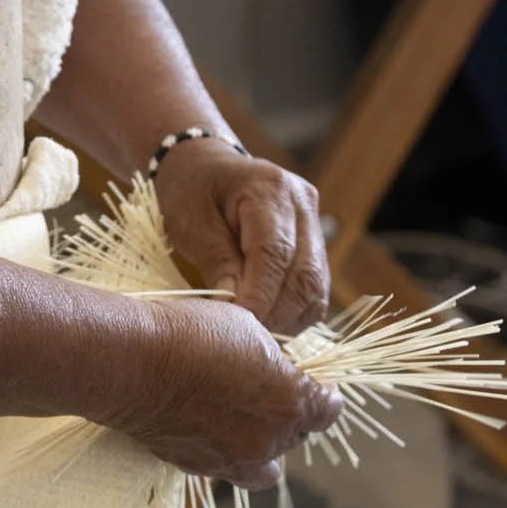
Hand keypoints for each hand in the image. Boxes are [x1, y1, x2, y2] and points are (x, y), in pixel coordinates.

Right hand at [113, 292, 340, 488]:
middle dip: (289, 413)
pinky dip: (228, 453)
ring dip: (264, 443)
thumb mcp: (247, 326)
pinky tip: (212, 429)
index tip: (314, 382)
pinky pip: (228, 469)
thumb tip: (274, 367)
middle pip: (298, 434)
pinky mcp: (200, 467)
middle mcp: (269, 439)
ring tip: (244, 420)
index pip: (329, 409)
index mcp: (290, 401)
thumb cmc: (190, 334)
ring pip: (268, 464)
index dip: (323, 392)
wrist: (133, 363)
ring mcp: (234, 459)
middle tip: (265, 388)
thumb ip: (272, 356)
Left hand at [152, 141, 328, 336]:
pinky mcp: (315, 245)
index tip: (238, 326)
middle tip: (245, 340)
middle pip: (304, 273)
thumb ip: (217, 261)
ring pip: (316, 286)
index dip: (260, 295)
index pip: (275, 252)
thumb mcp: (191, 221)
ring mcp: (314, 224)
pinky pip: (314, 289)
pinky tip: (267, 324)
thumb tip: (236, 308)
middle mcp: (302, 204)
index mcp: (269, 189)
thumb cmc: (191, 190)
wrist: (205, 166)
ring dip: (288, 319)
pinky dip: (294, 313)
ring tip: (254, 337)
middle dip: (276, 314)